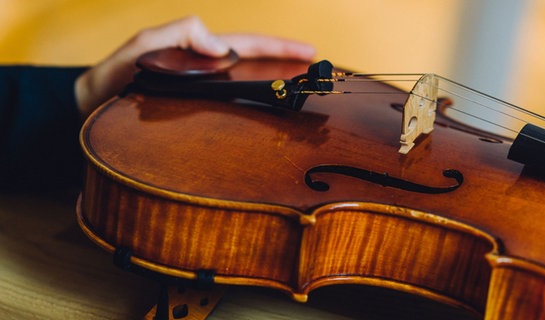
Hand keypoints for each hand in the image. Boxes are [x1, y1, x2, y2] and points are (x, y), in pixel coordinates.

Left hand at [75, 16, 315, 117]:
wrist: (91, 107)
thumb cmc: (115, 74)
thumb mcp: (144, 45)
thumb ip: (180, 36)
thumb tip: (223, 47)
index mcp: (199, 52)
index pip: (247, 46)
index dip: (278, 47)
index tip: (308, 52)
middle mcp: (206, 74)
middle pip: (254, 67)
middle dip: (285, 67)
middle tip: (314, 75)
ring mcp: (203, 96)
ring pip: (246, 91)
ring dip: (273, 92)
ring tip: (299, 98)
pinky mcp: (196, 118)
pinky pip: (231, 115)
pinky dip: (252, 116)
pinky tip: (264, 124)